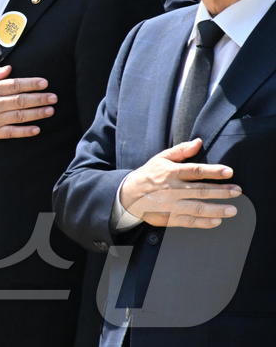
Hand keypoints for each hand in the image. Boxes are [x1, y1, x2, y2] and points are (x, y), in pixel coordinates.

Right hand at [0, 65, 54, 144]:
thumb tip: (9, 69)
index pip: (14, 85)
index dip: (31, 84)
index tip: (44, 83)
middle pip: (20, 100)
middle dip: (39, 98)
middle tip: (53, 97)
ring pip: (19, 116)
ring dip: (36, 113)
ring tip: (50, 111)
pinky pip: (11, 132)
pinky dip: (24, 131)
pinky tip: (36, 129)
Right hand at [118, 139, 241, 228]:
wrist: (128, 195)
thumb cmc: (148, 175)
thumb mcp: (161, 159)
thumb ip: (181, 151)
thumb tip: (198, 142)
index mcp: (171, 172)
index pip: (195, 171)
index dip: (213, 171)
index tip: (228, 172)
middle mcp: (172, 189)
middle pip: (201, 190)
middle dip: (221, 191)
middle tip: (237, 191)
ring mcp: (171, 205)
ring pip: (198, 208)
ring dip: (217, 209)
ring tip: (232, 209)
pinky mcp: (169, 217)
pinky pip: (190, 221)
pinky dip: (204, 222)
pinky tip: (217, 221)